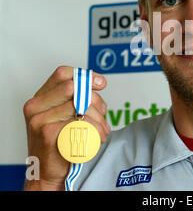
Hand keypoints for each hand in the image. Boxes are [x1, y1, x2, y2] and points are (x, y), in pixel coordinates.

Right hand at [23, 66, 109, 189]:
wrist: (47, 172)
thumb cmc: (60, 141)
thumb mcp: (64, 116)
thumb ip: (75, 99)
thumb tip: (98, 85)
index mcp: (40, 98)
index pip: (62, 74)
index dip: (85, 75)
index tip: (101, 83)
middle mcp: (36, 106)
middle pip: (74, 87)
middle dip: (95, 99)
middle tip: (103, 111)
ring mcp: (39, 119)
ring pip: (79, 106)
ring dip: (98, 119)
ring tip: (103, 129)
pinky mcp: (48, 133)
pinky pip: (80, 123)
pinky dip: (95, 129)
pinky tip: (98, 137)